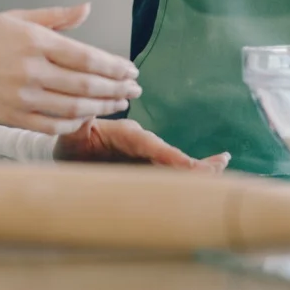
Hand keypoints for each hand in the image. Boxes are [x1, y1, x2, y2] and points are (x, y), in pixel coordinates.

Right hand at [0, 4, 142, 135]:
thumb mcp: (17, 17)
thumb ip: (56, 17)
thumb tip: (87, 8)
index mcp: (35, 42)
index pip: (86, 57)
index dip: (114, 66)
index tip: (132, 70)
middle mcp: (31, 71)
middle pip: (86, 84)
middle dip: (116, 88)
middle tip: (135, 90)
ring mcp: (22, 96)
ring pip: (73, 107)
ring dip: (102, 107)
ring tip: (120, 104)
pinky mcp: (13, 116)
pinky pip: (52, 125)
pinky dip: (74, 124)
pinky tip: (87, 118)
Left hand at [54, 118, 230, 171]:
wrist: (69, 152)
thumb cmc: (70, 143)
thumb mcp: (71, 135)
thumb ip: (78, 128)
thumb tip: (81, 115)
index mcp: (125, 134)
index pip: (149, 144)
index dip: (168, 155)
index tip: (186, 165)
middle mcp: (141, 144)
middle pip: (169, 155)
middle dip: (191, 163)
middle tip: (217, 168)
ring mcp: (146, 157)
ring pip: (174, 164)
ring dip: (198, 168)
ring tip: (221, 167)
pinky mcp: (148, 169)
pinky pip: (171, 172)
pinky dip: (191, 174)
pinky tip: (213, 172)